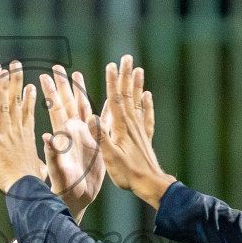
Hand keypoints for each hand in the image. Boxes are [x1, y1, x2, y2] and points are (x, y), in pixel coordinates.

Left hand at [0, 60, 47, 193]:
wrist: (25, 191)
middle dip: (15, 81)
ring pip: (3, 104)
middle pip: (16, 101)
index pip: (27, 113)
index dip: (28, 99)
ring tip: (1, 67)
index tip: (31, 86)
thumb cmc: (32, 184)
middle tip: (15, 64)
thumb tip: (45, 167)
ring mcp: (7, 133)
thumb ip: (41, 165)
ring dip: (0, 84)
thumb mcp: (40, 172)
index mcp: (27, 137)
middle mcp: (18, 131)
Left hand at [39, 65, 103, 214]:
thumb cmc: (63, 185)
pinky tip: (109, 98)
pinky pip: (103, 121)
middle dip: (63, 84)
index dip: (50, 91)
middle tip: (58, 67)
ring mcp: (85, 135)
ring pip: (82, 107)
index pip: (55, 107)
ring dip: (79, 91)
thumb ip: (53, 153)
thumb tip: (47, 138)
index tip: (44, 75)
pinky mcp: (98, 142)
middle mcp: (73, 131)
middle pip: (68, 102)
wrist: (77, 196)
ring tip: (76, 74)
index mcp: (63, 134)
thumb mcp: (57, 169)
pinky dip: (105, 109)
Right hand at [88, 55, 175, 208]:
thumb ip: (100, 137)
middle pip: (128, 95)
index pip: (115, 100)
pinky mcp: (146, 137)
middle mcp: (131, 125)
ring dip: (137, 84)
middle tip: (126, 58)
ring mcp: (140, 130)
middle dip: (125, 76)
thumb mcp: (109, 158)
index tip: (111, 65)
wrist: (150, 184)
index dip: (112, 82)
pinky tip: (148, 96)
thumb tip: (91, 118)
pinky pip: (147, 116)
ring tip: (138, 69)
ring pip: (138, 102)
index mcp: (120, 128)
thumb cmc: (127, 173)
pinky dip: (147, 104)